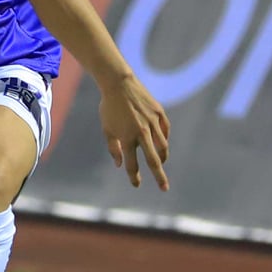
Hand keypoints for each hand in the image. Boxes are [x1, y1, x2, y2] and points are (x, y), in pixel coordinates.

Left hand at [98, 72, 169, 189]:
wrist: (119, 83)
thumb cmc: (110, 108)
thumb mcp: (107, 129)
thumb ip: (114, 148)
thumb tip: (121, 165)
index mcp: (127, 137)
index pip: (132, 164)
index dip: (134, 177)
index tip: (136, 184)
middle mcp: (142, 132)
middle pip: (153, 160)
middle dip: (159, 177)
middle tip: (164, 188)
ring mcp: (152, 122)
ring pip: (163, 146)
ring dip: (162, 158)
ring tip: (160, 164)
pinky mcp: (159, 113)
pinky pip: (165, 131)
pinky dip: (163, 139)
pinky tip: (160, 143)